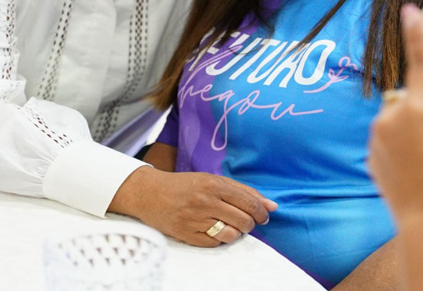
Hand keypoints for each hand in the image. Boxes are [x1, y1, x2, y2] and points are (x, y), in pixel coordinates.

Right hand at [109, 166, 277, 246]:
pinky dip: (219, 239)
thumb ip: (243, 191)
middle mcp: (205, 200)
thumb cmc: (185, 185)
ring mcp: (195, 218)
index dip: (262, 213)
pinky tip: (213, 230)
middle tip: (246, 222)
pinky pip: (214, 243)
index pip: (249, 203)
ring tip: (229, 226)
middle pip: (244, 220)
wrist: (150, 193)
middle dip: (250, 224)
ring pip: (231, 234)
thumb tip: (272, 206)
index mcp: (214, 184)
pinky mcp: (186, 234)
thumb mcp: (213, 180)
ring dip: (236, 233)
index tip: (264, 216)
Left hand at [369, 4, 422, 222]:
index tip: (410, 10)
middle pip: (410, 96)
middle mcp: (392, 118)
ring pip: (397, 118)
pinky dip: (402, 145)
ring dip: (413, 126)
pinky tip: (419, 166)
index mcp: (419, 108)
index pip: (422, 61)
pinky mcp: (371, 158)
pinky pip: (387, 140)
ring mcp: (378, 139)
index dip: (418, 33)